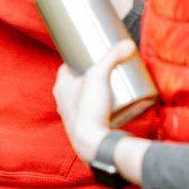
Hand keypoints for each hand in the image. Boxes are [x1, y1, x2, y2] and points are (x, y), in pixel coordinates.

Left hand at [53, 39, 136, 162]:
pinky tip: (108, 104)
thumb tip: (127, 44)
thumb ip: (113, 57)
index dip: (77, 59)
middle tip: (105, 68)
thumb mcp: (99, 75)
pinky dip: (97, 107)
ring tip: (109, 84)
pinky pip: (89, 112)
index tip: (91, 54)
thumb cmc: (88, 108)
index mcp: (61, 86)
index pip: (66, 67)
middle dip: (89, 75)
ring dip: (92, 91)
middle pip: (75, 82)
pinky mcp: (83, 127)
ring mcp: (71, 115)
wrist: (92, 144)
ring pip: (81, 98)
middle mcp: (62, 101)